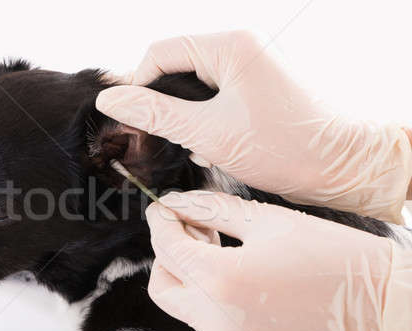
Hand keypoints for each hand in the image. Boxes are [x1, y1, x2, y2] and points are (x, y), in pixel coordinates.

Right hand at [97, 31, 411, 222]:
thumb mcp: (207, 133)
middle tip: (154, 141)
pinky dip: (201, 122)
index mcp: (228, 46)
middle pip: (174, 69)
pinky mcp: (252, 91)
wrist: (338, 167)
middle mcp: (238, 49)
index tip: (132, 124)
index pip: (159, 54)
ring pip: (191, 88)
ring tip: (187, 147)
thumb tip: (109, 100)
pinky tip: (207, 148)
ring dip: (181, 118)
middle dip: (161, 106)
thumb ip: (155, 114)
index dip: (137, 87)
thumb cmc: (281, 147)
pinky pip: (211, 99)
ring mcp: (247, 70)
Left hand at [146, 191, 411, 330]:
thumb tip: (176, 203)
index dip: (160, 222)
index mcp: (222, 281)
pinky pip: (214, 329)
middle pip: (163, 285)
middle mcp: (220, 322)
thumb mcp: (269, 220)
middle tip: (195, 232)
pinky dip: (216, 304)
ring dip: (192, 279)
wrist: (388, 312)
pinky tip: (245, 284)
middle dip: (168, 254)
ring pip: (186, 309)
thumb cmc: (335, 256)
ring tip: (223, 254)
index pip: (166, 247)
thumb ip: (212, 210)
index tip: (164, 208)